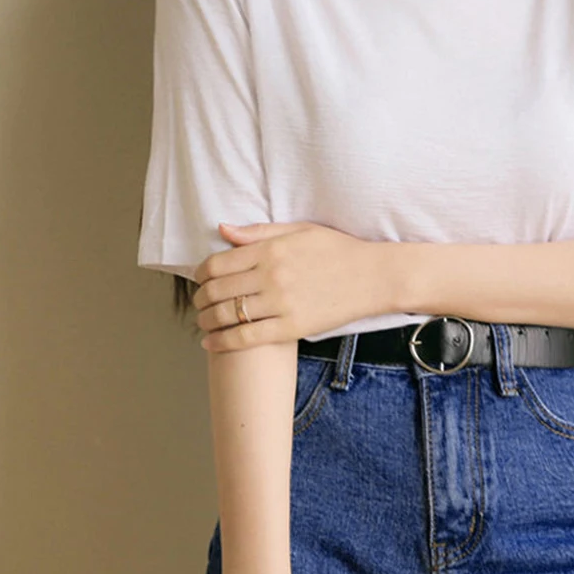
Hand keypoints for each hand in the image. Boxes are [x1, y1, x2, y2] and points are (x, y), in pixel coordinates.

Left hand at [192, 221, 397, 349]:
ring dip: (206, 321)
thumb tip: (222, 230)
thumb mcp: (300, 230)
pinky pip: (247, 337)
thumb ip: (259, 231)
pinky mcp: (292, 327)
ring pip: (227, 315)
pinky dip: (222, 342)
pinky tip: (210, 344)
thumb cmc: (340, 251)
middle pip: (216, 290)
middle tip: (199, 304)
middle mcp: (271, 275)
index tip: (199, 280)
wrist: (375, 277)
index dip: (200, 274)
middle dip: (200, 300)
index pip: (217, 263)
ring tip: (204, 323)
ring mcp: (281, 303)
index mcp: (271, 249)